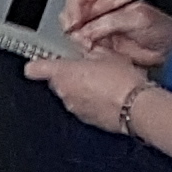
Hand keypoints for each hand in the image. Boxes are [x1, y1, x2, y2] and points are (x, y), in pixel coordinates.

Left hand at [26, 50, 149, 132]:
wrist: (137, 107)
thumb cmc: (122, 79)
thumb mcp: (107, 55)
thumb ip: (90, 52)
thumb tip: (86, 52)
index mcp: (62, 73)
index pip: (34, 69)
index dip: (37, 64)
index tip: (43, 61)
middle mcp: (63, 92)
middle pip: (55, 82)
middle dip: (67, 76)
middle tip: (86, 69)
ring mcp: (72, 107)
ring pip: (69, 95)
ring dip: (80, 90)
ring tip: (102, 84)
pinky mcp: (85, 120)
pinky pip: (82, 107)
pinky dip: (90, 102)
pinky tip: (107, 97)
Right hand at [60, 0, 171, 66]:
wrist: (171, 49)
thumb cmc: (162, 28)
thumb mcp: (138, 18)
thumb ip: (110, 21)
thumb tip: (87, 30)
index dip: (73, 5)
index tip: (76, 21)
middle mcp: (99, 12)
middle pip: (69, 12)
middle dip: (72, 25)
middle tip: (82, 36)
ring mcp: (97, 29)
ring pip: (72, 31)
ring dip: (77, 40)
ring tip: (92, 45)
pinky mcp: (98, 45)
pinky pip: (80, 47)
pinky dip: (83, 51)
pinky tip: (96, 52)